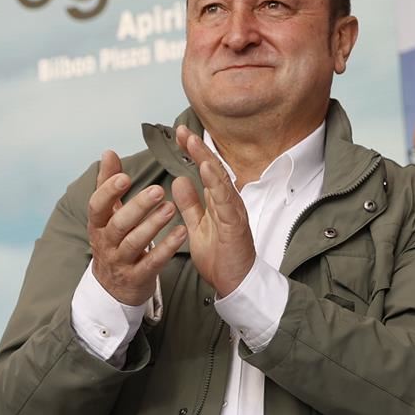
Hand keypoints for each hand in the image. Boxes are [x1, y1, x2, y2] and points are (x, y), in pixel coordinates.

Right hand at [87, 152, 186, 305]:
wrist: (112, 288)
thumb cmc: (113, 242)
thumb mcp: (106, 215)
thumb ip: (108, 183)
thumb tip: (108, 153)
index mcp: (97, 225)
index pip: (97, 206)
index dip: (109, 192)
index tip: (125, 176)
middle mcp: (106, 244)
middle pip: (118, 224)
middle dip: (137, 207)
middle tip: (158, 190)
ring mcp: (121, 262)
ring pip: (135, 243)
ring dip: (153, 225)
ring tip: (172, 208)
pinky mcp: (138, 277)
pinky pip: (152, 263)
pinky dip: (167, 248)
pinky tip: (182, 232)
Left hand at [170, 126, 255, 297]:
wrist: (234, 283)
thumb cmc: (220, 257)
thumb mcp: (198, 226)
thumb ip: (190, 204)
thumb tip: (179, 180)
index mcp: (218, 202)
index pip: (205, 171)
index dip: (193, 152)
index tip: (178, 135)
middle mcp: (227, 202)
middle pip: (213, 169)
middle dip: (198, 149)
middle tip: (183, 130)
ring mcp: (233, 212)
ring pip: (220, 180)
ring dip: (207, 160)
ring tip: (193, 142)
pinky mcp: (235, 225)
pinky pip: (226, 201)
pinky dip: (217, 184)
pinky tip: (207, 170)